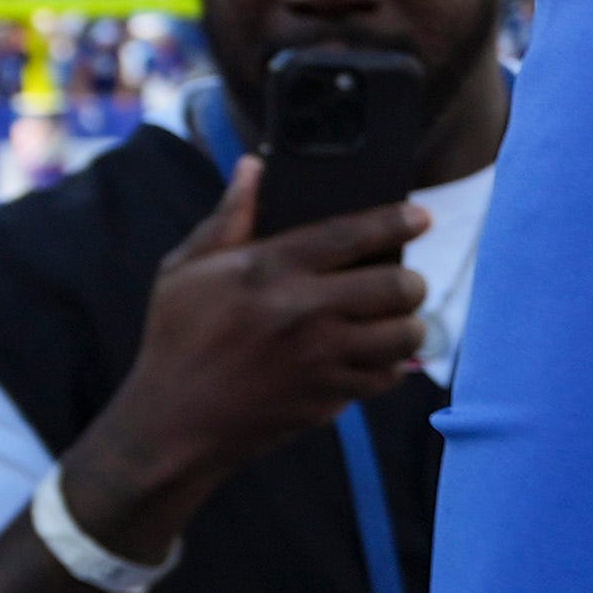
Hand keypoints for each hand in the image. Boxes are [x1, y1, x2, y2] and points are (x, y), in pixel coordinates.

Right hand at [54, 161, 428, 566]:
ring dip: (407, 325)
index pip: (351, 234)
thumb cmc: (175, 340)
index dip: (395, 221)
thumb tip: (253, 167)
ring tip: (394, 320)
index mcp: (270, 269)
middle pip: (397, 285)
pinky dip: (389, 367)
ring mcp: (321, 358)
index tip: (421, 217)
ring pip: (404, 334)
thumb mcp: (184, 271)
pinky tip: (372, 357)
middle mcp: (304, 311)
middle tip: (401, 282)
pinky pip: (387, 377)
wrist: (171, 426)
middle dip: (409, 281)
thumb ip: (227, 219)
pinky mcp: (328, 398)